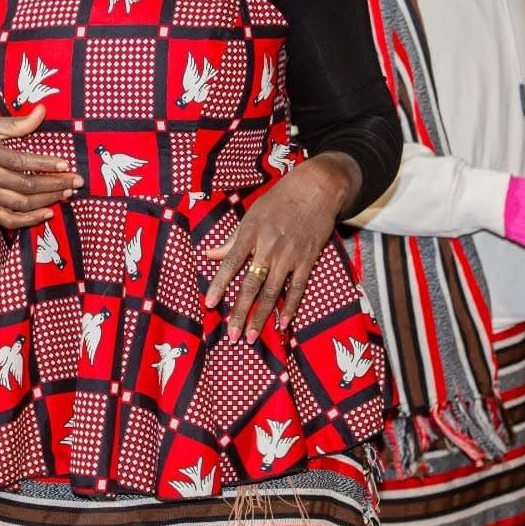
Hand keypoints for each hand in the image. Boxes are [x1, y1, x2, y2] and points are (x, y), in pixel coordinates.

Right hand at [0, 105, 81, 229]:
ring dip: (46, 201)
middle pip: (23, 186)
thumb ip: (16, 123)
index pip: (20, 161)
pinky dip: (29, 220)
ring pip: (19, 205)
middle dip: (54, 185)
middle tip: (76, 182)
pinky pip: (7, 221)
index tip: (66, 164)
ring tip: (66, 193)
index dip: (44, 164)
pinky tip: (47, 213)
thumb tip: (43, 111)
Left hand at [203, 153, 357, 343]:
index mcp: (251, 232)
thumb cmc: (279, 201)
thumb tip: (209, 254)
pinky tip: (282, 324)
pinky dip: (290, 308)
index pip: (230, 262)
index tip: (209, 304)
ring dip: (261, 316)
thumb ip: (231, 239)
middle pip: (251, 284)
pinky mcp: (307, 260)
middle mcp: (269, 246)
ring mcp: (290, 255)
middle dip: (240, 312)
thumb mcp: (251, 215)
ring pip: (273, 292)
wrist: (315, 189)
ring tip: (251, 336)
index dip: (219, 284)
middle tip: (231, 335)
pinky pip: (297, 289)